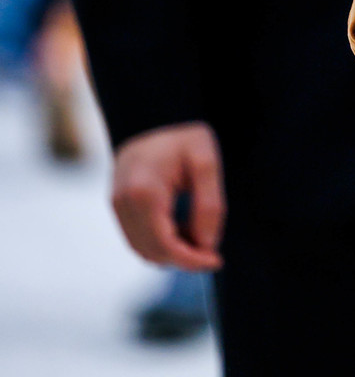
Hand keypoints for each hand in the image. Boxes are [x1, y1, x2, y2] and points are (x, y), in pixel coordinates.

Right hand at [110, 122, 225, 269]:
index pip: (165, 245)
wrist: (153, 116)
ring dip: (171, 252)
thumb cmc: (183, 136)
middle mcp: (124, 203)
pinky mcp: (117, 206)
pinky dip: (159, 242)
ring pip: (142, 250)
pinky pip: (137, 238)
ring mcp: (116, 206)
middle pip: (152, 252)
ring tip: (197, 233)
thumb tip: (206, 244)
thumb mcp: (206, 162)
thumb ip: (209, 205)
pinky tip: (181, 227)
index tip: (216, 261)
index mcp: (144, 193)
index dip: (191, 260)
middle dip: (183, 258)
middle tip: (212, 249)